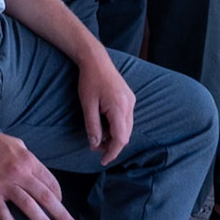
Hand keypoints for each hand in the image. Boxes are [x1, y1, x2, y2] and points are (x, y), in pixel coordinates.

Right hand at [0, 123, 75, 219]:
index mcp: (28, 159)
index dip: (59, 196)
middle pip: (45, 197)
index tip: (61, 205)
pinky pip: (4, 214)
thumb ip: (28, 158)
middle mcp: (20, 173)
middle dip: (61, 214)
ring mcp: (5, 184)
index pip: (51, 182)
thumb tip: (38, 172)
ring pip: (29, 207)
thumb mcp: (16, 143)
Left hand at [75, 49, 134, 164]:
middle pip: (126, 135)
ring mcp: (131, 101)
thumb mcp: (87, 105)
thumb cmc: (89, 80)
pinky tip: (104, 123)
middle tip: (96, 148)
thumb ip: (92, 126)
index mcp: (120, 108)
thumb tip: (95, 145)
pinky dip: (117, 126)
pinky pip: (126, 119)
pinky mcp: (129, 98)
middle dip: (112, 145)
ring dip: (114, 136)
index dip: (112, 152)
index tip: (103, 161)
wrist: (96, 59)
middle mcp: (129, 105)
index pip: (120, 139)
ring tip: (98, 135)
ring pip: (127, 128)